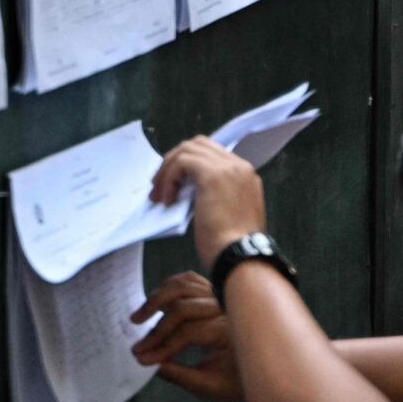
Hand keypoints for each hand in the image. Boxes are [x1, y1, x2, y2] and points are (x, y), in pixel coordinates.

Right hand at [131, 272, 242, 401]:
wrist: (263, 364)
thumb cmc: (239, 378)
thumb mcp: (212, 387)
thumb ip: (181, 376)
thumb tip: (152, 364)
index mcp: (230, 331)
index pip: (189, 332)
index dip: (163, 346)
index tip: (143, 359)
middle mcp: (227, 308)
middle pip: (183, 308)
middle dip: (157, 329)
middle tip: (137, 346)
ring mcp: (220, 296)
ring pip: (183, 286)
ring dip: (157, 299)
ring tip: (139, 317)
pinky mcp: (215, 291)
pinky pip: (189, 280)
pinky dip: (169, 287)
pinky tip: (155, 301)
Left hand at [150, 136, 266, 266]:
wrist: (240, 257)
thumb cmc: (231, 246)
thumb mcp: (228, 213)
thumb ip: (215, 195)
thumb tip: (188, 191)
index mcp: (245, 175)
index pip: (212, 154)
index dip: (188, 165)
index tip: (173, 184)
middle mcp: (239, 166)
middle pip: (199, 144)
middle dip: (175, 160)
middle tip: (159, 184)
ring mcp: (228, 168)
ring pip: (188, 150)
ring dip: (168, 169)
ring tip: (158, 193)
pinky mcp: (212, 175)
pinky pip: (182, 163)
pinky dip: (169, 178)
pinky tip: (166, 199)